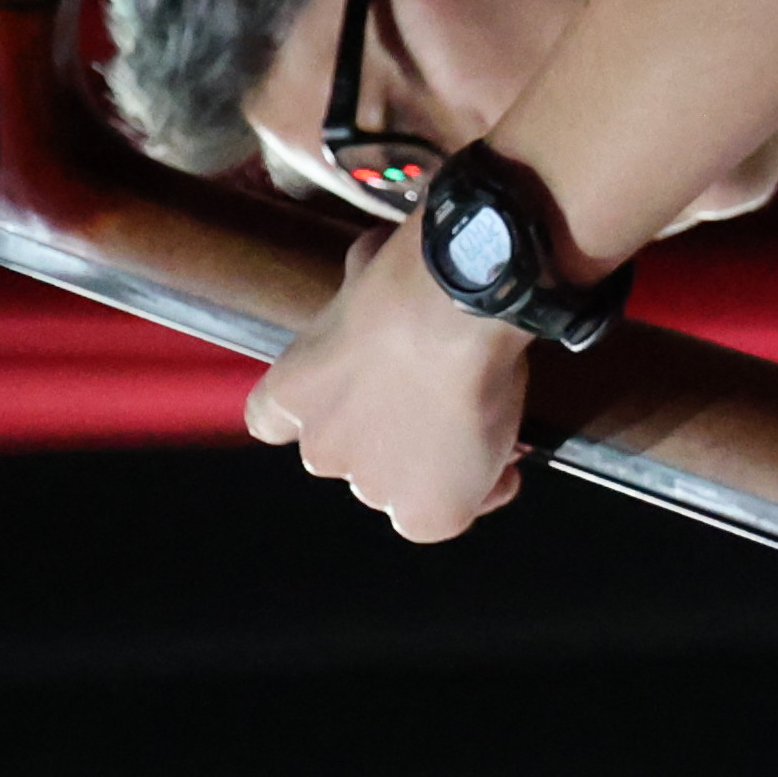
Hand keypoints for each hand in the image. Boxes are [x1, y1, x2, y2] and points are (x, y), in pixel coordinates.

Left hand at [247, 213, 533, 540]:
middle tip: (437, 407)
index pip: (273, 425)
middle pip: (353, 456)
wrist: (446, 318)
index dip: (320, 413)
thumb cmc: (403, 282)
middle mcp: (321, 451)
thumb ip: (360, 290)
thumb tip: (375, 261)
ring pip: (404, 486)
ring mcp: (371, 487)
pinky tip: (504, 464)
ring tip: (480, 430)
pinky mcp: (426, 515)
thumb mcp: (362, 272)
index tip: (353, 399)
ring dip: (435, 465)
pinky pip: (451, 514)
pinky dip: (480, 491)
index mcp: (290, 396)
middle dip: (391, 438)